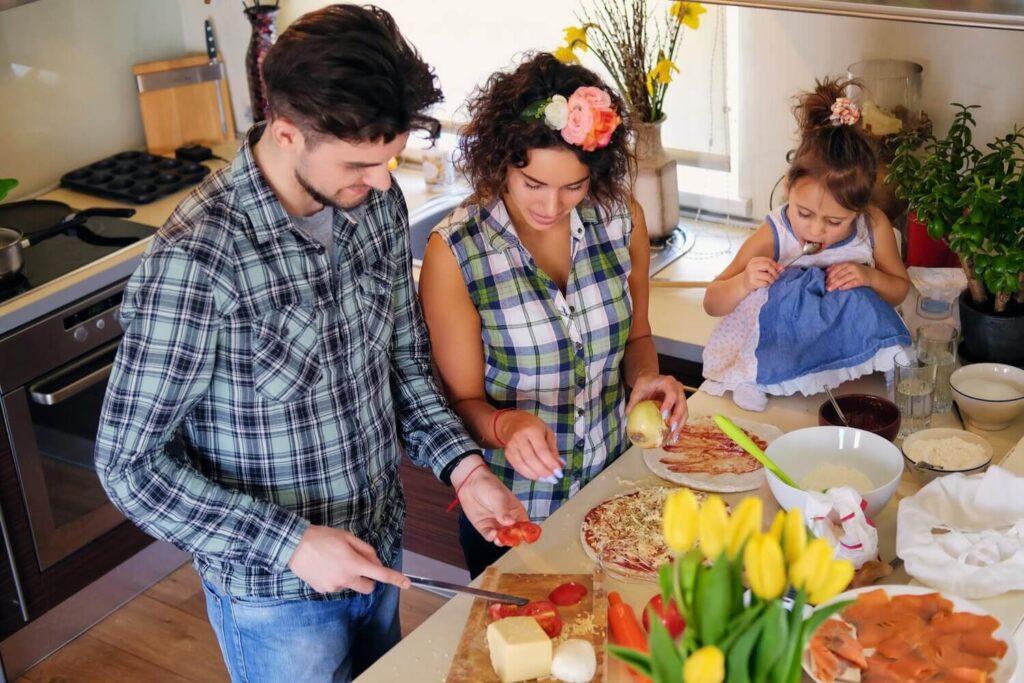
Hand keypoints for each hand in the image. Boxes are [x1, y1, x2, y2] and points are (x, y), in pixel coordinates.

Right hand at [288, 525, 409, 593]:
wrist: (294, 546)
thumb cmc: (322, 537)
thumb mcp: (347, 537)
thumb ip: (365, 550)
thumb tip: (375, 561)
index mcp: (354, 564)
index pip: (380, 574)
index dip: (395, 579)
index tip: (407, 584)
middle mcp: (346, 579)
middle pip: (368, 588)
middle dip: (369, 580)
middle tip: (360, 566)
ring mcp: (334, 587)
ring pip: (351, 586)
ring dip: (350, 578)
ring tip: (335, 562)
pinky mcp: (323, 590)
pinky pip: (337, 587)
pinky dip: (337, 579)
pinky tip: (326, 567)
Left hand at [452, 455, 529, 543]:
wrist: (469, 483)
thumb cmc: (489, 485)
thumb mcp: (498, 496)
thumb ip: (503, 510)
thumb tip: (511, 522)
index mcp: (517, 512)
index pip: (526, 526)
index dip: (526, 532)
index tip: (523, 536)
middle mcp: (508, 521)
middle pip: (514, 535)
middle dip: (512, 539)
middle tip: (509, 539)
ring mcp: (496, 526)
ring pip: (502, 538)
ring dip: (501, 541)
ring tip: (499, 539)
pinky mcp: (485, 528)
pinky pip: (490, 536)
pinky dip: (491, 537)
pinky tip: (491, 534)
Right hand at [495, 410, 562, 480]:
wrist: (513, 423)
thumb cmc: (534, 427)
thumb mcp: (547, 433)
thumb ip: (553, 449)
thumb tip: (560, 465)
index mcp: (532, 430)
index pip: (541, 450)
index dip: (550, 463)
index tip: (559, 473)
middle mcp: (519, 438)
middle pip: (531, 459)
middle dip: (544, 472)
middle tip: (554, 479)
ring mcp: (511, 446)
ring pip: (523, 465)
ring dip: (536, 475)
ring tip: (547, 480)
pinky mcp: (507, 453)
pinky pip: (517, 467)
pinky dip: (528, 474)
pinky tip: (537, 477)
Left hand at [626, 371, 688, 442]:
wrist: (651, 379)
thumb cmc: (645, 384)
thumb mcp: (637, 391)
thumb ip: (633, 403)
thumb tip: (627, 418)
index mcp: (668, 382)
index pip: (672, 393)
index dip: (669, 404)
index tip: (663, 415)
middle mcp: (678, 389)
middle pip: (682, 404)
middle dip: (678, 417)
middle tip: (671, 428)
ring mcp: (681, 397)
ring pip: (685, 411)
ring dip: (680, 425)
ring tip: (673, 437)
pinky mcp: (681, 405)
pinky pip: (682, 416)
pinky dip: (679, 426)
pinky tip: (674, 437)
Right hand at [742, 256, 781, 291]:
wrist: (743, 283)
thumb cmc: (754, 275)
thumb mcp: (760, 268)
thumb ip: (771, 266)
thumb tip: (782, 268)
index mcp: (754, 260)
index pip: (768, 260)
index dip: (775, 264)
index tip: (779, 269)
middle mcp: (751, 266)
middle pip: (768, 266)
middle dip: (774, 272)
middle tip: (776, 276)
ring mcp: (751, 274)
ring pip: (768, 276)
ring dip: (772, 280)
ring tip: (771, 281)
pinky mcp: (752, 282)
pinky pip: (765, 283)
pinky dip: (767, 284)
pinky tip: (764, 284)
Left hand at [826, 262, 873, 291]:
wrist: (872, 275)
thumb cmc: (857, 272)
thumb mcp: (849, 267)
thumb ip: (838, 268)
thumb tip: (826, 271)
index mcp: (848, 263)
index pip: (836, 268)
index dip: (830, 275)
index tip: (824, 281)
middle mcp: (852, 267)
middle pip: (839, 275)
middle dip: (831, 281)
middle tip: (826, 287)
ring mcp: (857, 274)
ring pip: (843, 279)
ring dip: (835, 285)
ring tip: (829, 289)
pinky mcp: (861, 280)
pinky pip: (851, 284)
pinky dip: (845, 286)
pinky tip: (840, 289)